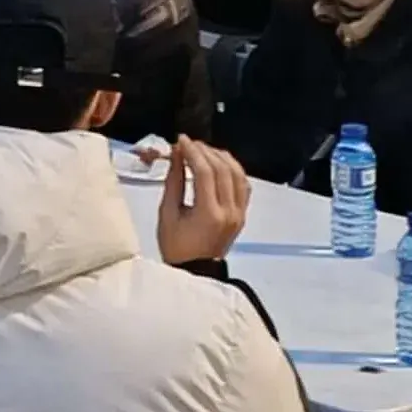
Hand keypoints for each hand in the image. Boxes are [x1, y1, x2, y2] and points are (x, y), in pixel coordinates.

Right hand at [156, 136, 251, 265]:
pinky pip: (244, 185)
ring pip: (237, 173)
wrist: (196, 271)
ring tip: (204, 150)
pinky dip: (233, 169)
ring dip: (221, 157)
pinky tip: (221, 164)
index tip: (181, 140)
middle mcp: (229, 212)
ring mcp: (239, 213)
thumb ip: (174, 182)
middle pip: (222, 169)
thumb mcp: (167, 214)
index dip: (192, 152)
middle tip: (189, 143)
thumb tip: (178, 155)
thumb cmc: (177, 247)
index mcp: (209, 214)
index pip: (204, 172)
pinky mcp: (242, 214)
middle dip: (205, 151)